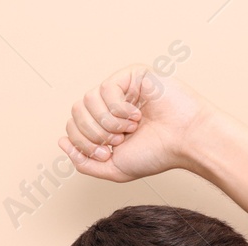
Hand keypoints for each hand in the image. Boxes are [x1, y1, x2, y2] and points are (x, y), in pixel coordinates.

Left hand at [57, 64, 215, 182]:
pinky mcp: (132, 75)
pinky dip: (119, 109)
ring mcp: (121, 88)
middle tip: (119, 141)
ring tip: (130, 128)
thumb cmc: (157, 154)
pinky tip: (138, 115)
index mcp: (104, 124)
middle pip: (76, 112)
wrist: (185, 141)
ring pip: (88, 100)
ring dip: (108, 122)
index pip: (72, 127)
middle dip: (94, 133)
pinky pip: (106, 89)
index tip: (107, 153)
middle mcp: (110, 104)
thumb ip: (84, 163)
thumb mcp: (114, 168)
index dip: (83, 143)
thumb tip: (62, 142)